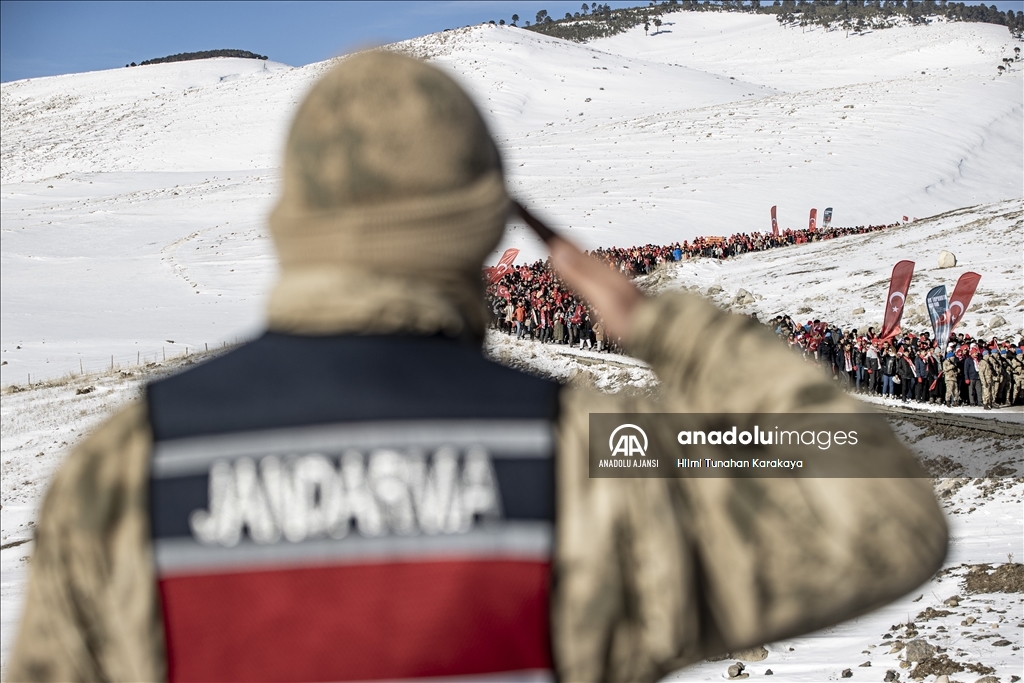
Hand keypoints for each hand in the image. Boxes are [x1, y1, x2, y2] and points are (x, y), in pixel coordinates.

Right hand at [514, 202, 643, 342]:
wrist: (651, 325)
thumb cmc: (628, 315)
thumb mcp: (601, 293)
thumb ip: (580, 272)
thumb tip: (556, 248)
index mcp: (591, 264)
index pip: (558, 239)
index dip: (538, 226)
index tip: (521, 209)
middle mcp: (595, 264)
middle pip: (562, 242)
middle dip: (543, 229)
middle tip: (525, 215)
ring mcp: (598, 273)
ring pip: (570, 251)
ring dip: (553, 241)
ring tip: (539, 232)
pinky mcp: (600, 284)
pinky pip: (576, 263)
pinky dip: (564, 256)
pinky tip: (564, 260)